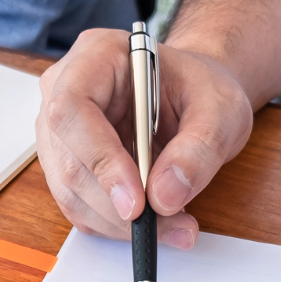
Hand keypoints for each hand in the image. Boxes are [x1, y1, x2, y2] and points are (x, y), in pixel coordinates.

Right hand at [35, 29, 258, 248]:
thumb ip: (199, 149)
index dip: (100, 159)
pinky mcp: (67, 165)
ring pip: (71, 192)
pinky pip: (81, 207)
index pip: (71, 109)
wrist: (193, 97)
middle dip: (117, 204)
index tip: (137, 202)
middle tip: (171, 223)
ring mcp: (60, 131)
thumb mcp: (220, 110)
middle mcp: (64, 90)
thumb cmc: (201, 90)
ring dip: (120, 222)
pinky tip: (157, 223)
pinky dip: (117, 226)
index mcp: (96, 56)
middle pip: (68, 160)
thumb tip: (165, 196)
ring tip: (176, 226)